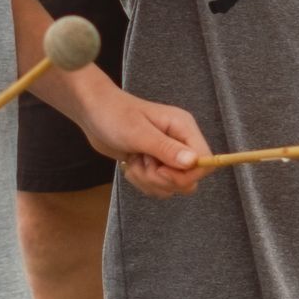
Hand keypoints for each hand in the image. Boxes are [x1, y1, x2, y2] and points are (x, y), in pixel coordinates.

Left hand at [73, 73, 208, 195]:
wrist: (93, 112)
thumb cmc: (115, 116)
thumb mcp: (139, 134)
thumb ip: (167, 149)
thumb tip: (194, 162)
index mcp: (184, 128)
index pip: (205, 161)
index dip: (187, 174)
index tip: (161, 170)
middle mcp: (180, 142)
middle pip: (190, 178)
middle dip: (163, 179)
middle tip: (143, 163)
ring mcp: (168, 154)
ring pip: (172, 185)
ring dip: (149, 180)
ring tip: (134, 161)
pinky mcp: (156, 164)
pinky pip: (158, 186)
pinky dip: (142, 181)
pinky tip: (131, 164)